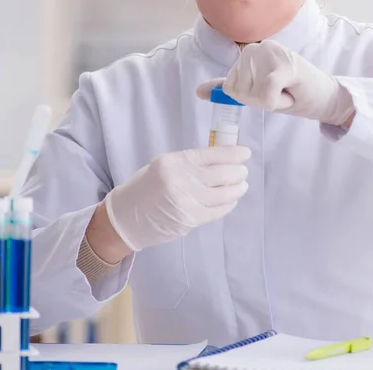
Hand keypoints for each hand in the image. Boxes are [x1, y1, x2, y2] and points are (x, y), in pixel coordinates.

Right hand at [105, 146, 250, 251]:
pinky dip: (228, 204)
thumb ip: (191, 162)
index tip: (245, 153)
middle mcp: (181, 180)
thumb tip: (222, 159)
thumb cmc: (146, 186)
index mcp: (174, 161)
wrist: (126, 217)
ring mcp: (186, 202)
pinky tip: (231, 200)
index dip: (233, 154)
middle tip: (243, 171)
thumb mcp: (165, 165)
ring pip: (223, 194)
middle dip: (238, 171)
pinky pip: (217, 211)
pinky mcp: (189, 220)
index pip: (212, 155)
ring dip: (237, 188)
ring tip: (242, 184)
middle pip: (222, 174)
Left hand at [197, 41, 354, 125]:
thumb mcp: (257, 90)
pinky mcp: (284, 65)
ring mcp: (272, 54)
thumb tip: (199, 92)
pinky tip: (290, 93)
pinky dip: (276, 102)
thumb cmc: (295, 94)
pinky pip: (265, 95)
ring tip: (287, 91)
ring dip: (269, 101)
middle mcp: (259, 47)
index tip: (272, 90)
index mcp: (251, 51)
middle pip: (238, 89)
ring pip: (251, 94)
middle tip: (282, 92)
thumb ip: (231, 87)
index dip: (250, 97)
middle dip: (259, 100)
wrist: (327, 98)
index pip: (231, 84)